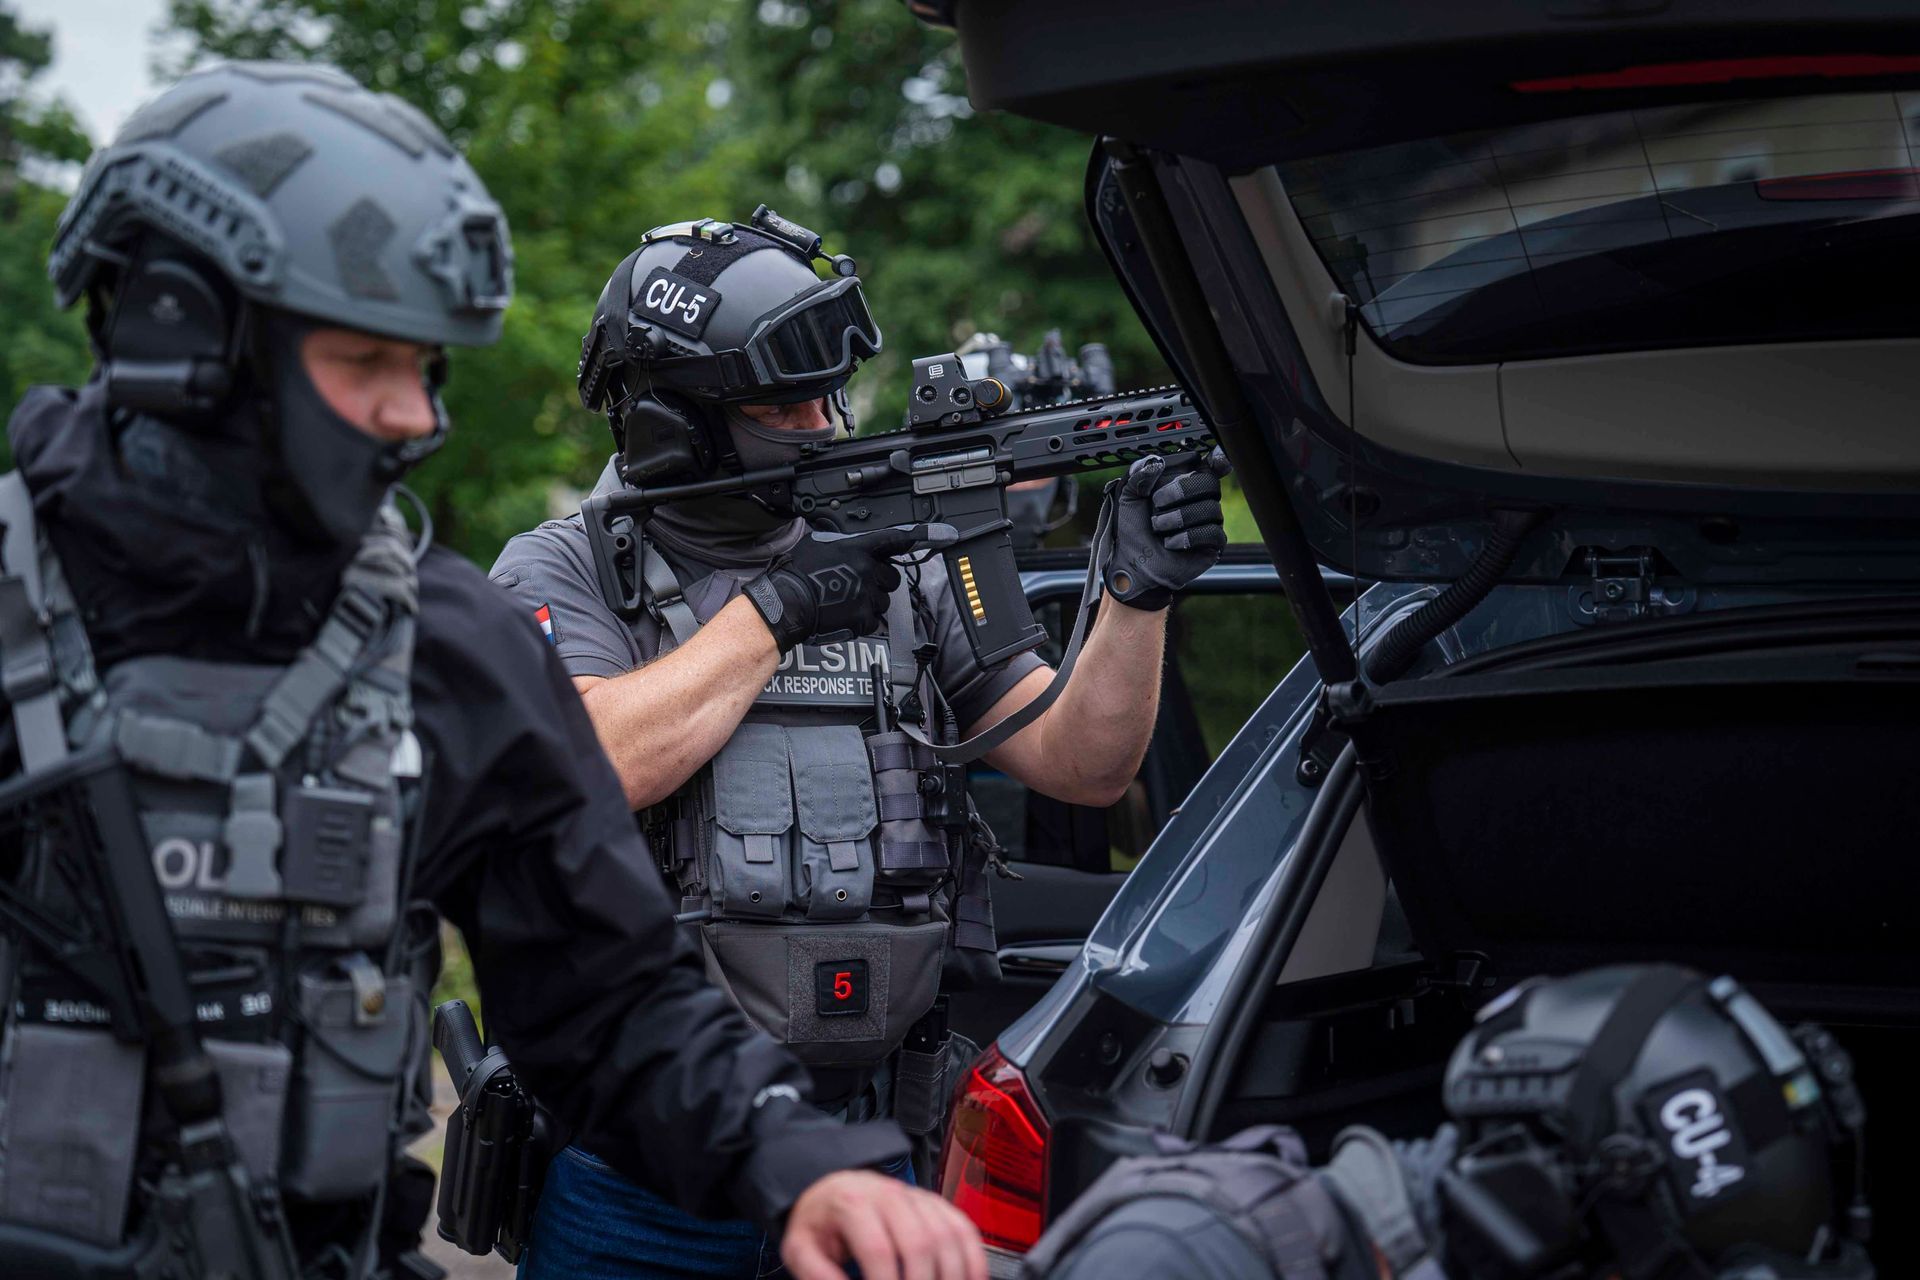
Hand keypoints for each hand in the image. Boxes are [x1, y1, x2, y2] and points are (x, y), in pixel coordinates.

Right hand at [744, 526, 918, 652]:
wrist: (788, 604)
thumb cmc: (797, 574)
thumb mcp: (817, 544)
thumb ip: (840, 543)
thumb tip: (846, 542)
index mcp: (858, 549)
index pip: (895, 540)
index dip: (920, 537)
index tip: (944, 535)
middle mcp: (867, 570)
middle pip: (891, 577)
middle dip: (879, 582)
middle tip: (857, 585)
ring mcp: (868, 595)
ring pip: (883, 601)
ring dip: (870, 602)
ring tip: (845, 602)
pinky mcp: (864, 619)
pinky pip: (873, 620)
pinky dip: (861, 620)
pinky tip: (843, 614)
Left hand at [781, 1169, 986, 1279]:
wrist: (834, 1189)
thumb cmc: (820, 1223)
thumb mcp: (800, 1248)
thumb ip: (816, 1273)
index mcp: (852, 1202)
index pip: (878, 1249)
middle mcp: (890, 1194)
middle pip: (920, 1242)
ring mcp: (917, 1197)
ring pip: (947, 1235)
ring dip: (951, 1275)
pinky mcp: (936, 1204)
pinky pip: (963, 1229)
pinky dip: (972, 1260)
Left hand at [1103, 446, 1230, 609]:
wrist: (1132, 563)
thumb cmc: (1132, 530)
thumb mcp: (1128, 497)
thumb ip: (1139, 475)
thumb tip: (1156, 462)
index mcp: (1185, 485)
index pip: (1210, 466)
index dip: (1218, 460)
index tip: (1217, 458)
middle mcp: (1201, 501)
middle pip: (1209, 483)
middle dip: (1182, 490)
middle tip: (1158, 504)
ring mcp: (1209, 522)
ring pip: (1210, 508)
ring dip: (1178, 518)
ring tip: (1159, 528)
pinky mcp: (1212, 545)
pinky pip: (1212, 532)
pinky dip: (1188, 536)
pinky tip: (1171, 543)